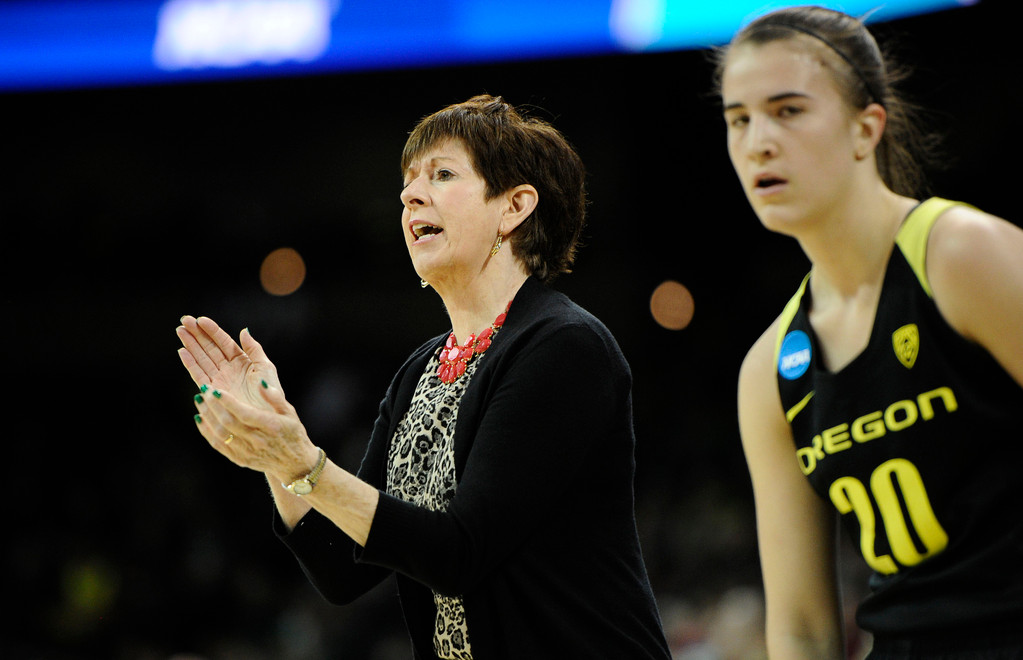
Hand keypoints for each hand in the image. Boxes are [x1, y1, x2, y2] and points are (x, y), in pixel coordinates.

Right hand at [176, 316, 278, 410]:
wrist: (267, 417)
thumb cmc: (270, 393)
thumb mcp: (265, 367)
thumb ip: (254, 349)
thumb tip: (244, 330)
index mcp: (242, 360)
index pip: (224, 341)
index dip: (212, 330)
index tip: (200, 320)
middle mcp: (228, 368)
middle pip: (209, 347)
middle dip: (197, 334)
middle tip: (184, 320)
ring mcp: (220, 379)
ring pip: (202, 358)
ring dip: (191, 345)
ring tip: (180, 331)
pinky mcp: (213, 391)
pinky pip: (199, 374)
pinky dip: (190, 363)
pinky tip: (182, 351)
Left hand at [191, 380, 318, 481]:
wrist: (294, 463)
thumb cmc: (292, 433)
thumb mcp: (290, 412)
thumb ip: (275, 397)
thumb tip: (260, 383)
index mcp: (271, 426)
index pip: (244, 413)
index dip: (228, 401)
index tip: (215, 389)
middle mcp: (257, 440)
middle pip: (228, 422)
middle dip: (213, 404)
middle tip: (204, 389)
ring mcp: (247, 452)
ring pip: (220, 433)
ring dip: (207, 416)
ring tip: (199, 400)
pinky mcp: (239, 459)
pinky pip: (218, 445)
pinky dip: (206, 431)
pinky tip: (200, 418)